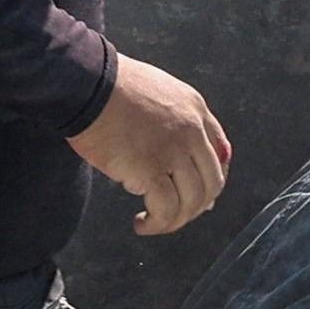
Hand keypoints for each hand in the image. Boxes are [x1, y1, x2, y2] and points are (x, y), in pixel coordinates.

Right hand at [73, 54, 231, 234]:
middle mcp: (192, 131)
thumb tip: (172, 164)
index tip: (199, 194)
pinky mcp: (151, 169)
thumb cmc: (108, 87)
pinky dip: (156, 223)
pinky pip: (165, 208)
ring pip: (192, 201)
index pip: (221, 153)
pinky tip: (142, 223)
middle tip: (174, 215)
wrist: (88, 84)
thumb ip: (171, 120)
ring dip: (174, 220)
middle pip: (212, 182)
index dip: (212, 179)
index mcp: (194, 109)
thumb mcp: (155, 90)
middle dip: (196, 206)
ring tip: (153, 222)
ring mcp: (174, 150)